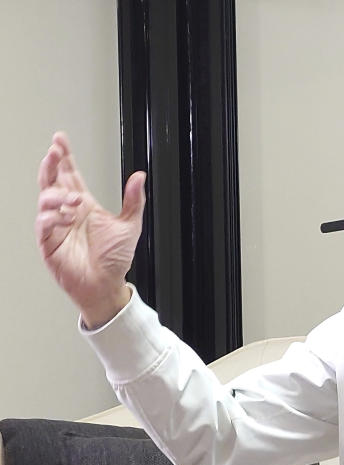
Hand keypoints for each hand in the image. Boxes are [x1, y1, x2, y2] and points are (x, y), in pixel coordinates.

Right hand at [35, 132, 146, 326]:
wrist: (107, 285)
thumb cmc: (115, 258)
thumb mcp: (130, 225)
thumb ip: (134, 200)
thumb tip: (139, 176)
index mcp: (84, 205)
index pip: (70, 175)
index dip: (64, 157)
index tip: (60, 140)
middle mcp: (67, 212)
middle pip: (52, 180)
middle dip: (51, 164)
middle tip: (55, 151)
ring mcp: (56, 226)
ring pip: (45, 199)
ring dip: (58, 194)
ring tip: (75, 199)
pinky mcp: (48, 243)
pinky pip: (43, 224)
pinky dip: (53, 217)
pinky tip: (68, 217)